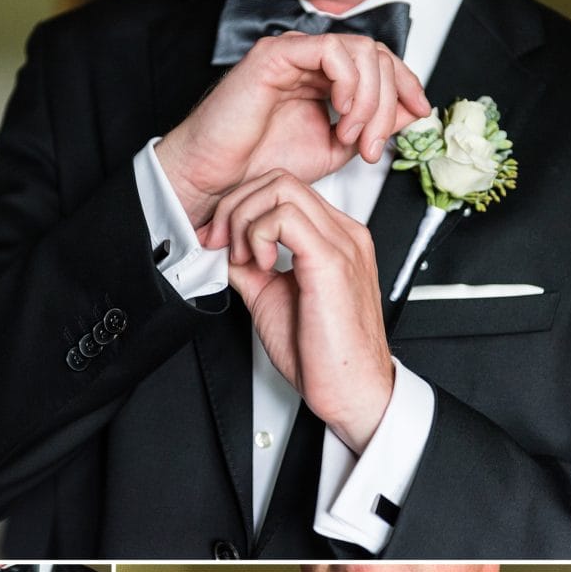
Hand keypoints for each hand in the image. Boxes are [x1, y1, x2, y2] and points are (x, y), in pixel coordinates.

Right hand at [156, 32, 429, 227]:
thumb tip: (408, 114)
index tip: (421, 112)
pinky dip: (348, 84)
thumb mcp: (333, 151)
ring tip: (355, 137)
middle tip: (376, 145)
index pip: (379, 64)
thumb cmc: (260, 167)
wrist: (217, 179)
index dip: (406, 85)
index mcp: (325, 80)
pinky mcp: (276, 54)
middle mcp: (312, 62)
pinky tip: (342, 116)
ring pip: (360, 51)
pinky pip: (331, 51)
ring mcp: (295, 54)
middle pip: (376, 56)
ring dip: (370, 99)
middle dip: (389, 102)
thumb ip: (369, 129)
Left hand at [206, 170, 393, 451]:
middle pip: (280, 180)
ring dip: (245, 218)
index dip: (242, 208)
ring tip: (243, 259)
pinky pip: (284, 216)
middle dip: (236, 206)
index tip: (219, 242)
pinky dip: (257, 234)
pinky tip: (258, 266)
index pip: (284, 191)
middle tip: (221, 245)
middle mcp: (343, 235)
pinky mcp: (331, 261)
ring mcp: (341, 243)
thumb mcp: (272, 300)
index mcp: (334, 241)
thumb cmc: (325, 358)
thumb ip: (252, 271)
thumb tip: (225, 253)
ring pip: (281, 187)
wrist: (350, 391)